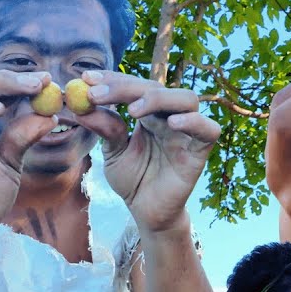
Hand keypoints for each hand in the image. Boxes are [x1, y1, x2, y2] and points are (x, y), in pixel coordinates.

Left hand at [75, 71, 221, 233]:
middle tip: (97, 94)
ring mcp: (187, 132)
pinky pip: (208, 129)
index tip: (86, 79)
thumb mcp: (112, 153)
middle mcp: (169, 117)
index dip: (113, 79)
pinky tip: (172, 124)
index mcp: (149, 114)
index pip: (135, 86)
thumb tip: (82, 105)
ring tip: (133, 110)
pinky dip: (194, 121)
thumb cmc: (133, 180)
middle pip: (157, 88)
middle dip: (126, 87)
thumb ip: (105, 128)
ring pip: (187, 98)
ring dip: (159, 98)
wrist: (146, 212)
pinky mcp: (200, 151)